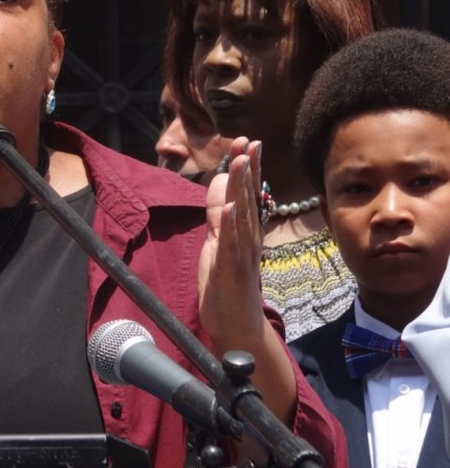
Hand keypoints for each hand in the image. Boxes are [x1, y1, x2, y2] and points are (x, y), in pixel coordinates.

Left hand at [198, 137, 264, 340]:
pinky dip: (230, 226)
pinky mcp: (230, 271)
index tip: (248, 142)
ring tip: (239, 163)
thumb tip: (219, 182)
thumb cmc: (227, 284)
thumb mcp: (217, 243)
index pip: (247, 193)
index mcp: (245, 232)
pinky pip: (230, 246)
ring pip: (241, 216)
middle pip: (247, 198)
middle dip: (247, 169)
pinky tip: (229, 208)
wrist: (236, 325)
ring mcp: (241, 255)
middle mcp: (248, 239)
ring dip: (241, 189)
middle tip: (247, 142)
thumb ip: (217, 214)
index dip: (248, 168)